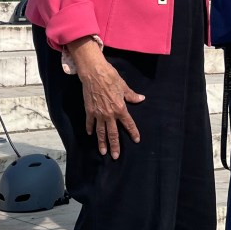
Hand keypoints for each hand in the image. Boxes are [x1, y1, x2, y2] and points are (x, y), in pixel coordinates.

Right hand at [68, 38, 143, 157]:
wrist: (93, 73)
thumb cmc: (110, 77)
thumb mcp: (123, 86)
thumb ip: (131, 95)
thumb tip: (141, 99)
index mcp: (120, 108)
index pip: (128, 123)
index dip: (133, 132)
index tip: (136, 140)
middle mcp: (109, 114)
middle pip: (113, 133)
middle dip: (114, 145)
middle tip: (115, 156)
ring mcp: (98, 114)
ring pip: (101, 131)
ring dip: (102, 142)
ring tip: (102, 152)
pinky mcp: (89, 110)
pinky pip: (90, 123)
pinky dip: (90, 129)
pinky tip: (90, 134)